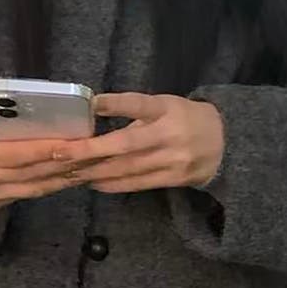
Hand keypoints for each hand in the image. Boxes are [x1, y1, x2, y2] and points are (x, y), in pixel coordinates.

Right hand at [0, 98, 80, 208]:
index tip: (70, 143)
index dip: (43, 149)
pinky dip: (58, 183)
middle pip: (32, 172)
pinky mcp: (3, 201)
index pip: (14, 154)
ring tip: (91, 163)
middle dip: (64, 162)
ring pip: (38, 186)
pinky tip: (77, 173)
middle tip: (91, 150)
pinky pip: (36, 192)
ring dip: (66, 175)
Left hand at [52, 93, 223, 193]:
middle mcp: (169, 134)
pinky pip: (138, 184)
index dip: (116, 104)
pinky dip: (113, 184)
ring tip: (70, 171)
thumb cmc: (186, 120)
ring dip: (96, 171)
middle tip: (60, 153)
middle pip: (125, 144)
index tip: (91, 103)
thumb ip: (135, 111)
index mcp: (166, 109)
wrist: (226, 145)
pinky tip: (93, 182)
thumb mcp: (165, 105)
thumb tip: (94, 113)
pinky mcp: (173, 179)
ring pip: (127, 168)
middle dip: (90, 150)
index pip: (139, 104)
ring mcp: (172, 159)